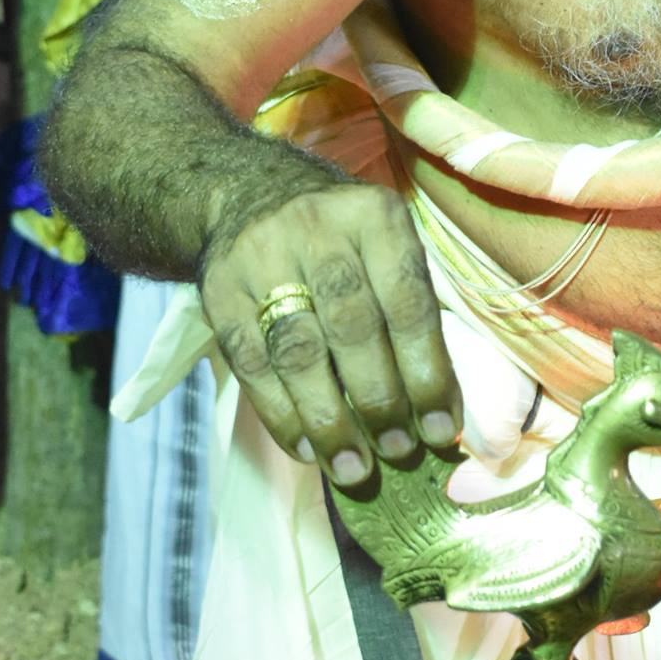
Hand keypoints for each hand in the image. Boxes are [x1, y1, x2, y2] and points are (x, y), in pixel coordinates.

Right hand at [198, 180, 461, 483]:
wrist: (248, 192)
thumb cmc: (343, 239)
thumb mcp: (387, 247)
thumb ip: (414, 315)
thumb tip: (441, 413)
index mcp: (375, 216)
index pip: (407, 304)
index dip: (427, 372)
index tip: (441, 430)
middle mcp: (318, 230)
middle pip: (352, 328)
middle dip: (379, 399)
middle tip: (399, 450)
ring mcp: (262, 258)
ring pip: (299, 351)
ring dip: (328, 419)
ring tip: (352, 467)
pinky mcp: (218, 291)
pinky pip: (251, 364)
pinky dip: (280, 413)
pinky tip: (305, 449)